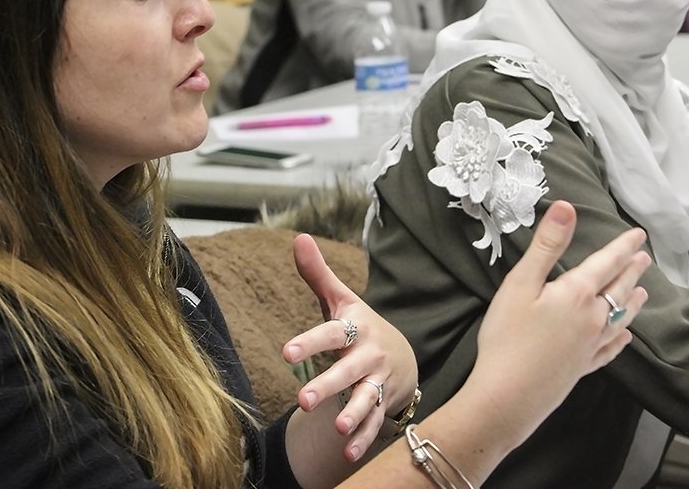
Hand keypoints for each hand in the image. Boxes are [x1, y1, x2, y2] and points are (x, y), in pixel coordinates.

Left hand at [283, 234, 418, 461]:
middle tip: (303, 400)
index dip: (310, 342)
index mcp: (356, 328)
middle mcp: (369, 356)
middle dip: (329, 384)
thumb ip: (317, 273)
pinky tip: (348, 452)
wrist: (402, 355)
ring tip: (338, 427)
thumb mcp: (341, 300)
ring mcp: (377, 382)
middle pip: (348, 370)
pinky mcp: (382, 405)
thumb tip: (298, 236)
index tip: (286, 353)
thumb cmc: (359, 326)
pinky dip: (364, 438)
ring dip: (354, 413)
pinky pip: (375, 423)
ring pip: (366, 399)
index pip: (331, 333)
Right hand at [462, 201, 649, 451]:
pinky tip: (624, 337)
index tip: (639, 235)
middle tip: (645, 258)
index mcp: (578, 294)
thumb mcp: (520, 284)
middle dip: (632, 271)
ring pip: (620, 318)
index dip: (622, 247)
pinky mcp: (583, 368)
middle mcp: (593, 318)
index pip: (607, 263)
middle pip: (618, 289)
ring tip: (644, 292)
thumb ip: (547, 245)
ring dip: (633, 302)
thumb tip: (567, 207)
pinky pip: (610, 349)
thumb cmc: (508, 336)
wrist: (508, 396)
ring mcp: (591, 346)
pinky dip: (620, 339)